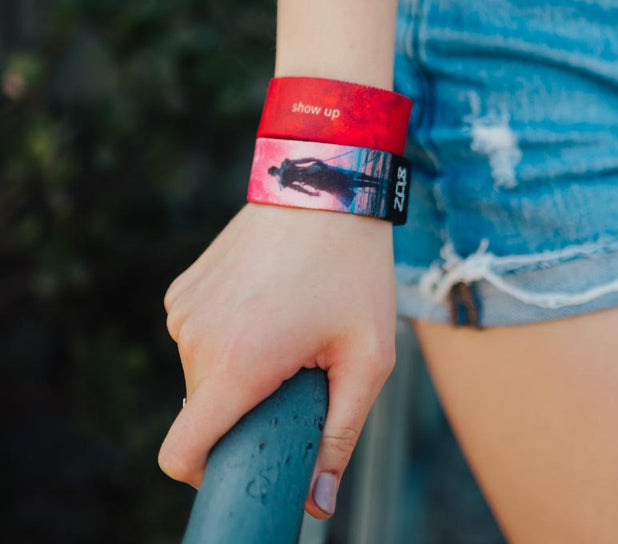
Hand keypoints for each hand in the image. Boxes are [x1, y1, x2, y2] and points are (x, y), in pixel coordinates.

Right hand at [158, 200, 396, 518]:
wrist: (325, 184)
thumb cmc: (355, 271)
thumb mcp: (367, 358)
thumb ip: (340, 437)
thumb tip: (318, 502)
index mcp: (236, 364)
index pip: (180, 454)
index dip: (208, 473)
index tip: (248, 456)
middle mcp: (194, 338)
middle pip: (204, 412)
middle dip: (246, 409)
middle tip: (297, 373)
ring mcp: (184, 308)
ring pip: (202, 373)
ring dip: (240, 368)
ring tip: (287, 328)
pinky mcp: (185, 286)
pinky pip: (199, 335)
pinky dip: (229, 336)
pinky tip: (268, 304)